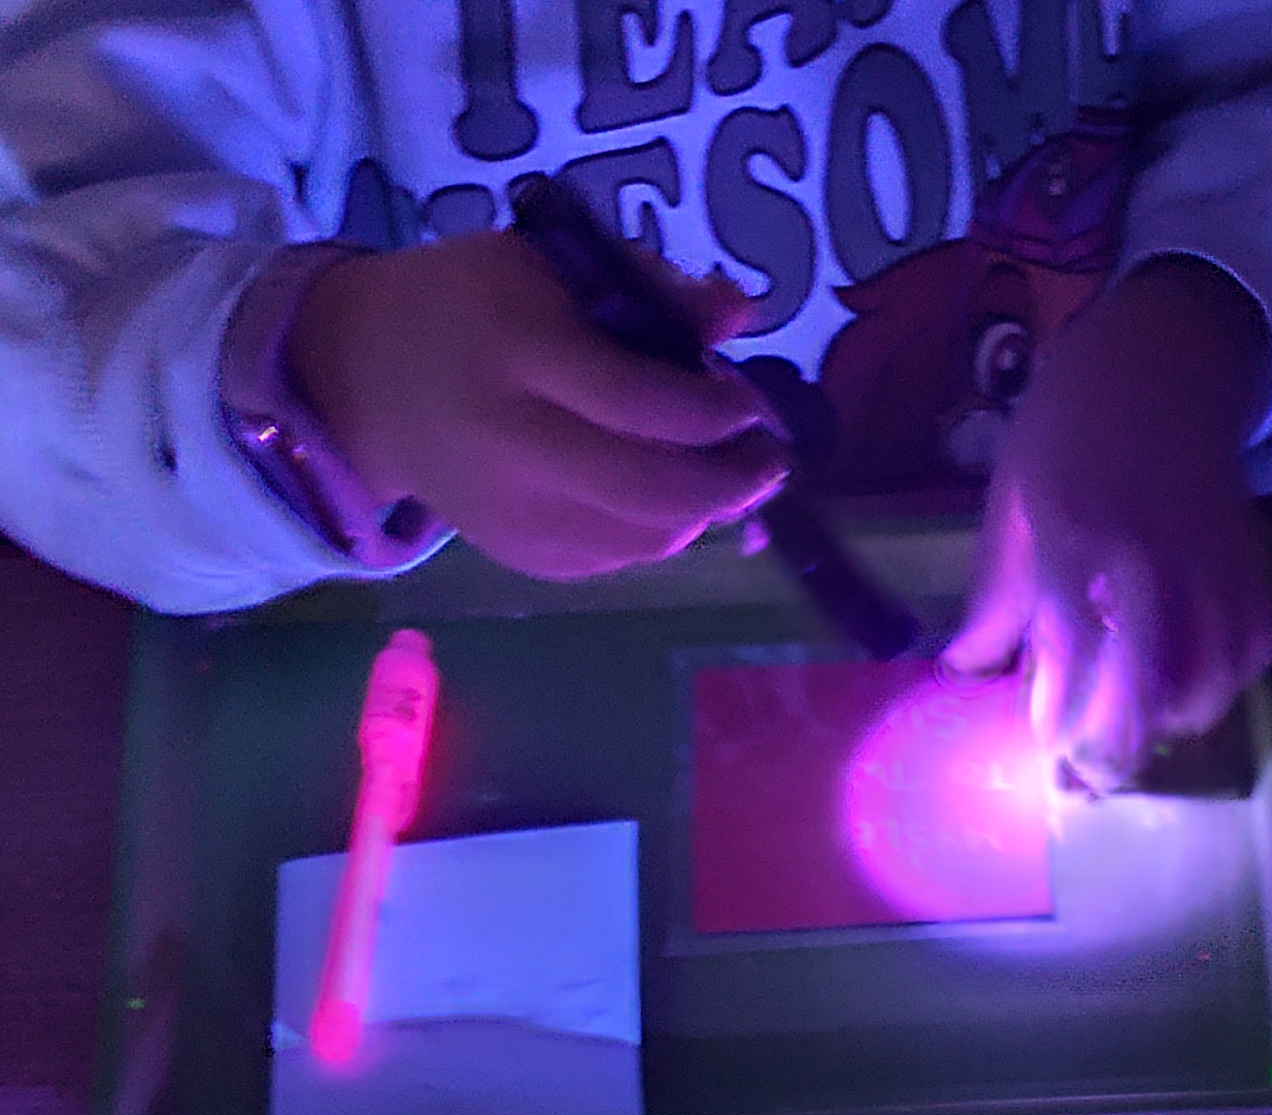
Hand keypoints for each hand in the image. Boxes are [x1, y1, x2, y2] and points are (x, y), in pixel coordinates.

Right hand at [286, 235, 784, 578]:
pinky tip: (660, 493)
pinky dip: (659, 530)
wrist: (369, 380)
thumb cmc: (471, 304)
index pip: (640, 404)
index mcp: (518, 355)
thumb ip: (650, 285)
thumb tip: (743, 312)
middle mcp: (515, 446)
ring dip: (703, 512)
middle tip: (767, 462)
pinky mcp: (522, 556)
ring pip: (647, 539)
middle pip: (651, 491)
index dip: (715, 413)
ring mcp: (517, 514)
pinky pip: (620, 558)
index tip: (751, 403)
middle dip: (731, 483)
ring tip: (717, 471)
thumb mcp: (549, 264)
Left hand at [944, 259, 1271, 778]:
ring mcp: (1208, 557)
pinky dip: (1234, 676)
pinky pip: (1257, 640)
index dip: (1061, 712)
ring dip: (1181, 717)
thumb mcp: (1013, 495)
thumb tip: (964, 665)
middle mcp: (1148, 554)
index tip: (1048, 745)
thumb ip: (997, 587)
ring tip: (1149, 727)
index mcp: (1076, 535)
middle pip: (1148, 679)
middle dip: (1123, 743)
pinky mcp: (1249, 557)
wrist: (1156, 362)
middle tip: (1100, 776)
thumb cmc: (1069, 426)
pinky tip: (1200, 685)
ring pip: (1213, 671)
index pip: (1072, 650)